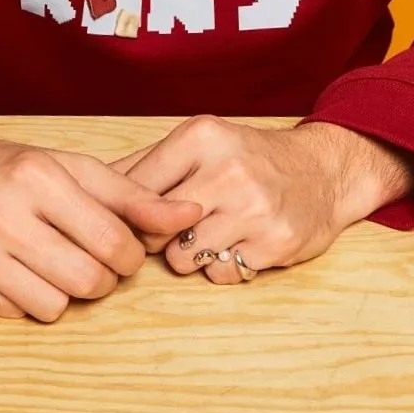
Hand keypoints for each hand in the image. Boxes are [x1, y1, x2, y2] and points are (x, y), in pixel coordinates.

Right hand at [0, 133, 205, 322]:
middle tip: (89, 259)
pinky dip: (28, 299)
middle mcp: (2, 214)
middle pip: (88, 281)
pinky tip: (17, 270)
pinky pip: (17, 314)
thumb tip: (190, 216)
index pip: (113, 242)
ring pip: (54, 307)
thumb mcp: (71, 169)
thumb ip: (132, 196)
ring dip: (64, 292)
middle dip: (102, 278)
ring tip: (52, 263)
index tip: (118, 246)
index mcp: (38, 177)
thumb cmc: (11, 171)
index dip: (128, 254)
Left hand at [107, 115, 413, 283]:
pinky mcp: (274, 243)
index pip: (135, 189)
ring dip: (188, 256)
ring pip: (182, 258)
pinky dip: (220, 267)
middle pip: (153, 229)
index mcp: (202, 137)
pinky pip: (219, 275)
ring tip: (210, 235)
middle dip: (154, 238)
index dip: (126, 214)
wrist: (325, 170)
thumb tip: (88, 189)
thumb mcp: (202, 142)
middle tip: (172, 231)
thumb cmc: (252, 157)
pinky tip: (237, 245)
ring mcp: (254, 209)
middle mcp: (228, 170)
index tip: (131, 221)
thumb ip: (148, 164)